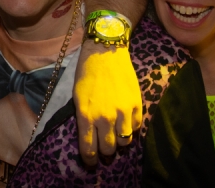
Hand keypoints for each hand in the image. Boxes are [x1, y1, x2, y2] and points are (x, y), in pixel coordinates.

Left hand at [73, 44, 141, 163]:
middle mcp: (104, 117)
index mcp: (85, 115)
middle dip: (105, 151)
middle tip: (104, 146)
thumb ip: (84, 118)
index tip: (91, 161)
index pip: (88, 148)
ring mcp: (122, 112)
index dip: (90, 159)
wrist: (105, 52)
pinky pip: (136, 127)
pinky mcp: (136, 105)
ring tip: (116, 135)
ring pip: (124, 142)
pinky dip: (131, 129)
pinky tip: (125, 122)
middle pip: (108, 148)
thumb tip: (90, 137)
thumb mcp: (77, 98)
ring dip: (120, 141)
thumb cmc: (87, 73)